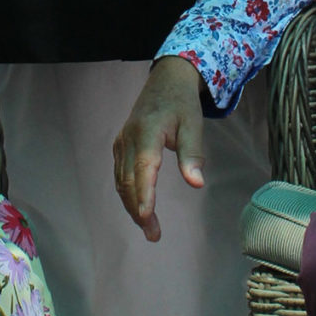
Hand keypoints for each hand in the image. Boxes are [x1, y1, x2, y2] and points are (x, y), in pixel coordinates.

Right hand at [113, 56, 206, 240]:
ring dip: (132, 206)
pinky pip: (119, 175)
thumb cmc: (182, 104)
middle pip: (128, 180)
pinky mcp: (120, 146)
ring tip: (149, 228)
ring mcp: (121, 142)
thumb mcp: (194, 125)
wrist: (165, 81)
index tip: (147, 216)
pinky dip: (127, 194)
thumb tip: (196, 184)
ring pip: (121, 181)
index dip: (144, 193)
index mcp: (147, 131)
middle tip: (154, 234)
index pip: (143, 167)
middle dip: (139, 210)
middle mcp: (129, 138)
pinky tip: (138, 208)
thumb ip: (192, 154)